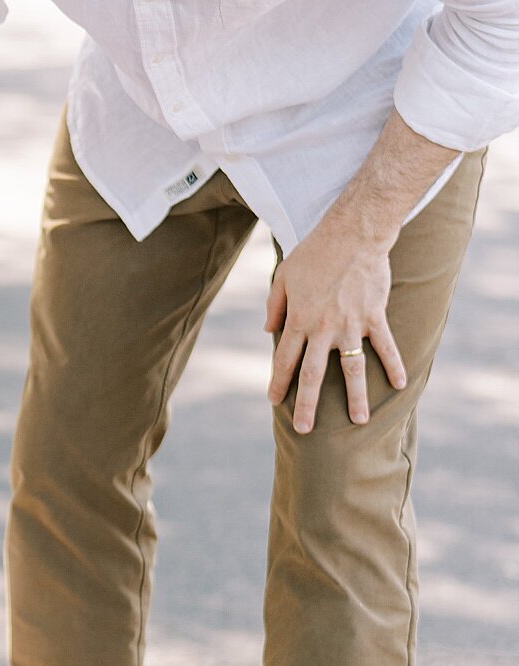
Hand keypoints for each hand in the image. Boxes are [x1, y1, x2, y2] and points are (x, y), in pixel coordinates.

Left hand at [266, 221, 406, 432]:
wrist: (352, 236)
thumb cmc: (314, 253)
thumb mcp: (283, 276)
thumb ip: (274, 305)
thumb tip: (268, 329)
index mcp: (299, 320)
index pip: (284, 359)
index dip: (278, 382)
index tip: (274, 401)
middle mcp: (323, 328)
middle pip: (313, 374)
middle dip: (308, 404)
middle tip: (305, 429)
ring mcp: (351, 325)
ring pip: (352, 369)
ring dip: (356, 397)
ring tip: (358, 421)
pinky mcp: (374, 317)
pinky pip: (385, 346)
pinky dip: (394, 365)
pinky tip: (399, 385)